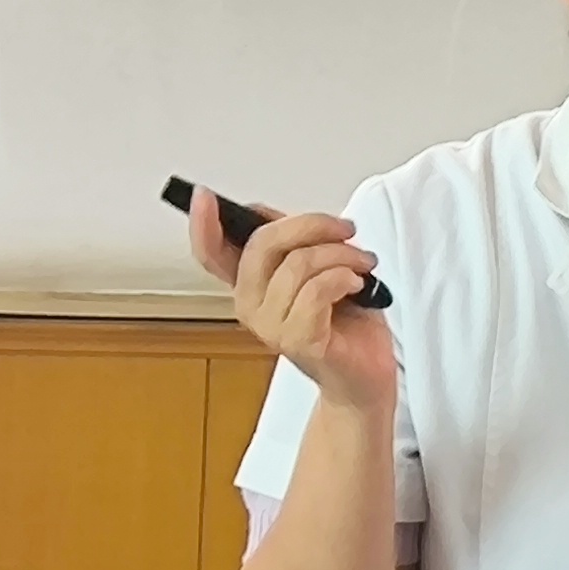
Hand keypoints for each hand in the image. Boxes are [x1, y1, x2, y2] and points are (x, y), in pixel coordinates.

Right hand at [191, 192, 393, 413]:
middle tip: (345, 229)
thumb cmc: (345, 322)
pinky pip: (318, 289)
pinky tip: (357, 285)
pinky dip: (346, 277)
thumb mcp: (315, 268)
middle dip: (311, 224)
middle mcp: (251, 307)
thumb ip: (287, 241)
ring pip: (299, 263)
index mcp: (250, 286)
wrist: (366, 373)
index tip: (203, 196)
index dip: (202, 224)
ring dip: (342, 255)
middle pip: (263, 243)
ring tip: (361, 264)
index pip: (211, 254)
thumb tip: (261, 211)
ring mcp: (271, 327)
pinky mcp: (298, 341)